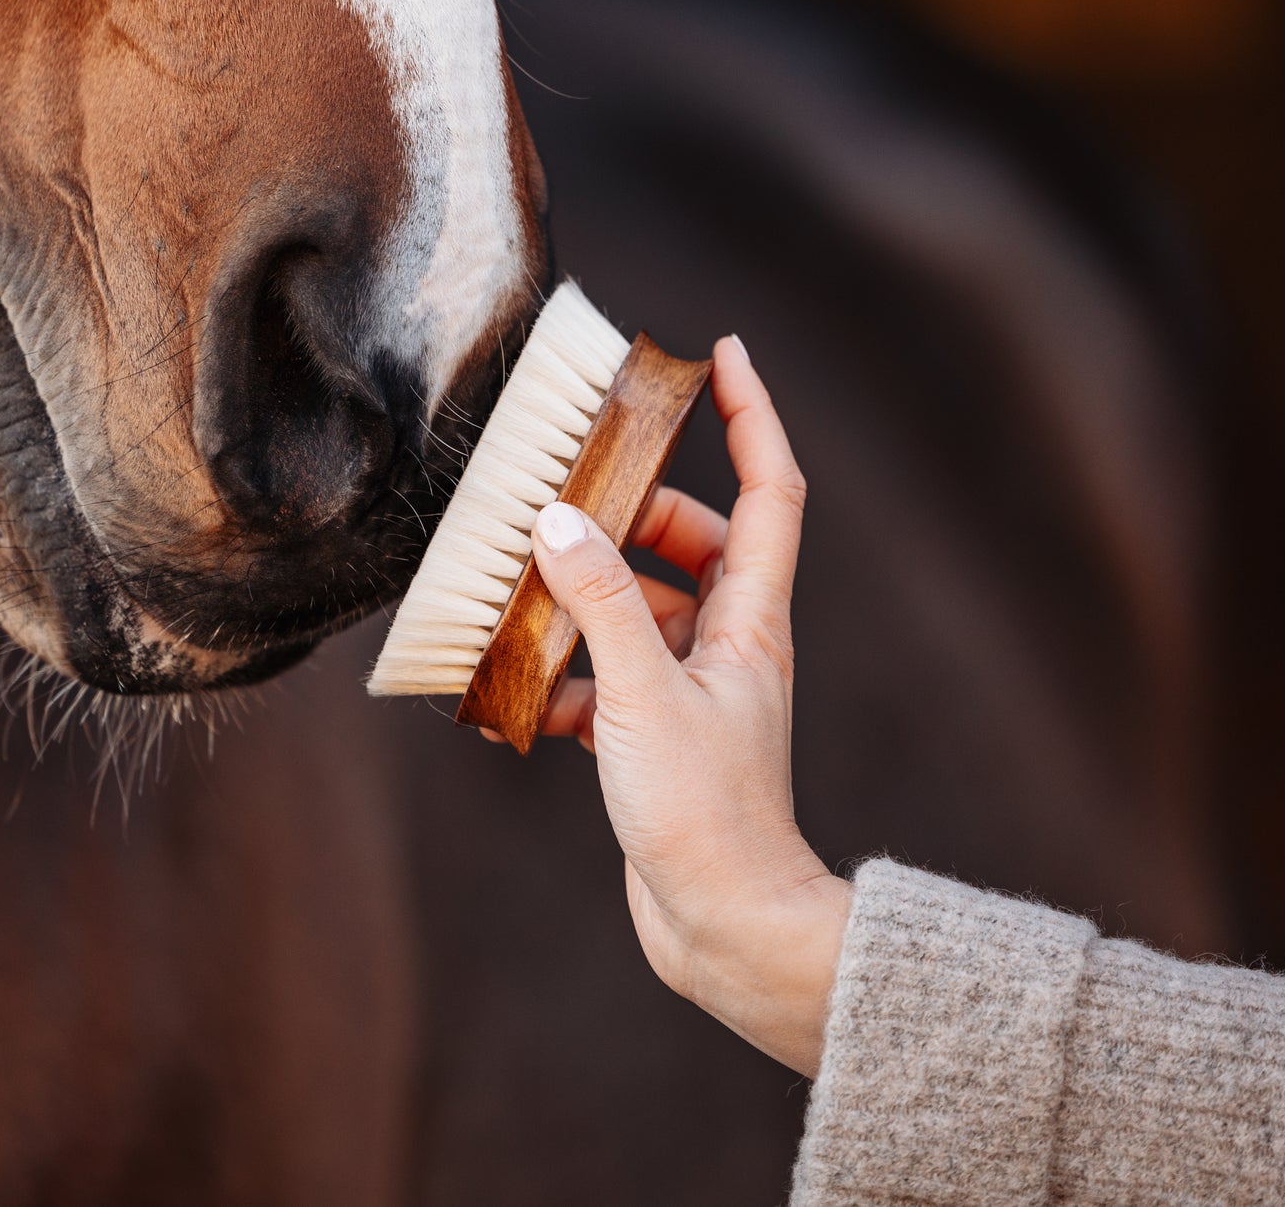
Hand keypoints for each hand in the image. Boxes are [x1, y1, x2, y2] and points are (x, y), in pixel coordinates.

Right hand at [519, 335, 850, 1076]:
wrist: (725, 931)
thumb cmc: (706, 816)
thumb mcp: (641, 695)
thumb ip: (598, 603)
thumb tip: (560, 521)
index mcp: (750, 618)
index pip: (768, 489)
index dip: (750, 416)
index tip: (720, 353)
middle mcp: (729, 644)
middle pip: (688, 541)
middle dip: (626, 513)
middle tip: (562, 491)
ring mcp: (692, 690)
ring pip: (635, 609)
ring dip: (579, 600)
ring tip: (517, 595)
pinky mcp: (655, 737)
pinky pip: (604, 676)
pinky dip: (562, 675)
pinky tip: (516, 692)